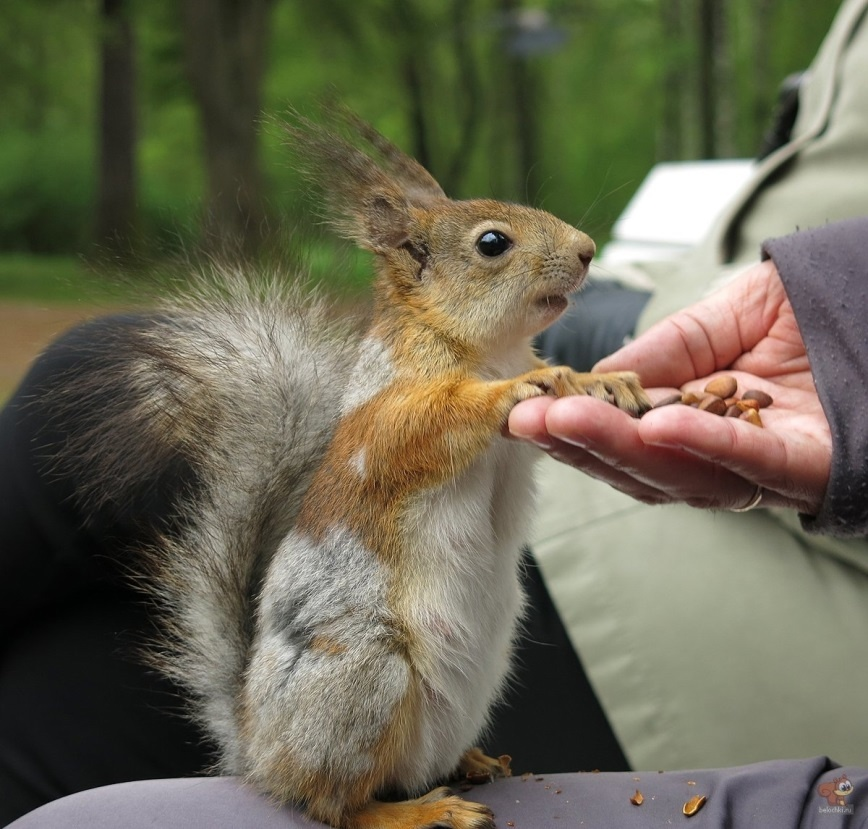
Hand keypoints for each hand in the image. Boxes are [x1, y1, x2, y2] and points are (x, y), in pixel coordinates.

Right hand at [509, 260, 831, 514]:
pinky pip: (753, 464)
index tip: (524, 411)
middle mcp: (722, 460)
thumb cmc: (798, 312)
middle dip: (582, 445)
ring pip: (683, 475)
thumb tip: (589, 382)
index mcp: (693, 428)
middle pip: (642, 469)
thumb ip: (654, 357)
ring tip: (570, 419)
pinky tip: (658, 428)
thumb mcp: (709, 323)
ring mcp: (763, 470)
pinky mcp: (812, 467)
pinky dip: (705, 447)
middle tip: (529, 421)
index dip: (573, 430)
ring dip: (622, 449)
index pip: (624, 441)